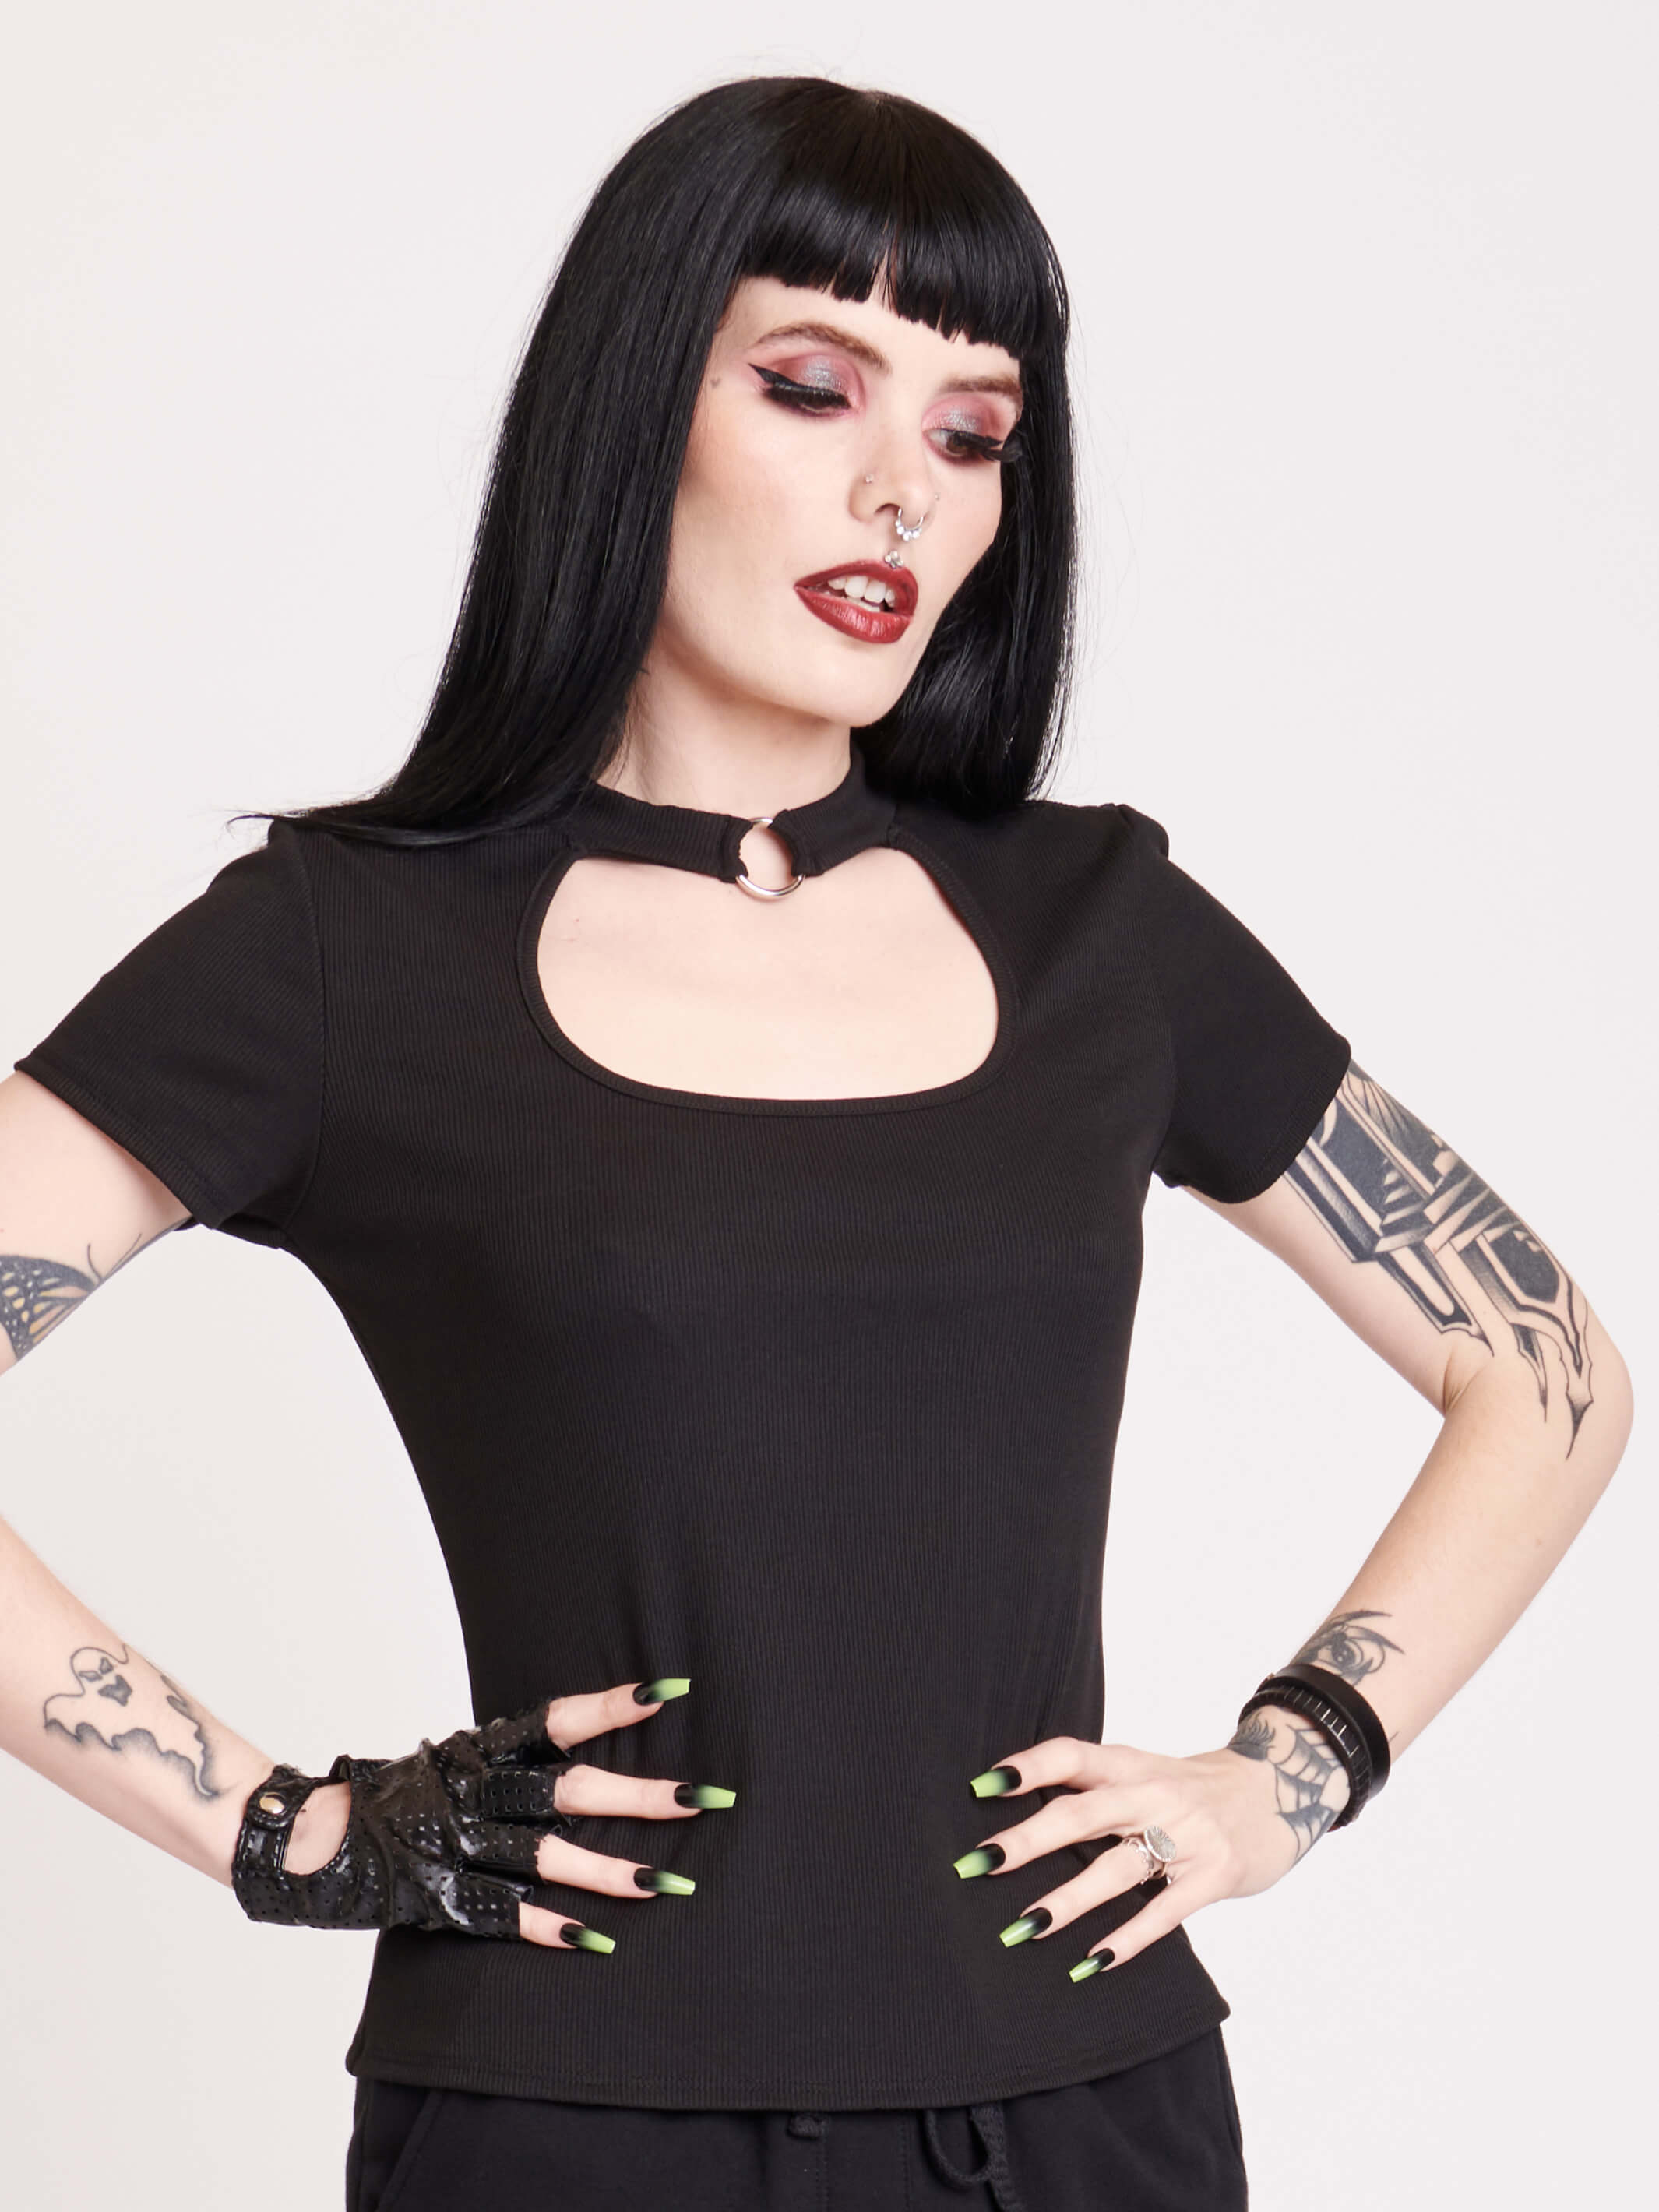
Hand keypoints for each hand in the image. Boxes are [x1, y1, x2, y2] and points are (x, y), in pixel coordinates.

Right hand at [235, 1677, 735, 1950]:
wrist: (303, 1839)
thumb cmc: (391, 1797)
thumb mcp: (449, 1762)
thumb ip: (505, 1760)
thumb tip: (574, 1745)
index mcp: (478, 1752)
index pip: (555, 1721)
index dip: (610, 1706)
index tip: (669, 1689)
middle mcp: (474, 1793)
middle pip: (569, 1790)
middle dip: (640, 1796)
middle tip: (702, 1799)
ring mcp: (457, 1846)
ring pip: (546, 1856)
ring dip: (610, 1870)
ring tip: (666, 1882)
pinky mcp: (440, 1897)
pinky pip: (503, 1914)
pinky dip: (548, 1928)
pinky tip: (595, 1940)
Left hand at [956, 1707, 1350, 1974]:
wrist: (1279, 1789)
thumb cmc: (1192, 1788)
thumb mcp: (1144, 1772)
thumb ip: (1095, 1789)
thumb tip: (1018, 1814)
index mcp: (1129, 1764)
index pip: (1071, 1756)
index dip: (1028, 1768)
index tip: (981, 1787)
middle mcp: (1153, 1794)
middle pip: (1081, 1814)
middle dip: (1027, 1841)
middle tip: (979, 1864)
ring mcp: (1186, 1835)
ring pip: (1117, 1868)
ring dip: (1068, 1900)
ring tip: (1023, 1927)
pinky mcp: (1214, 1874)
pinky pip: (1165, 1911)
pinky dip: (1128, 1938)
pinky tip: (1093, 1962)